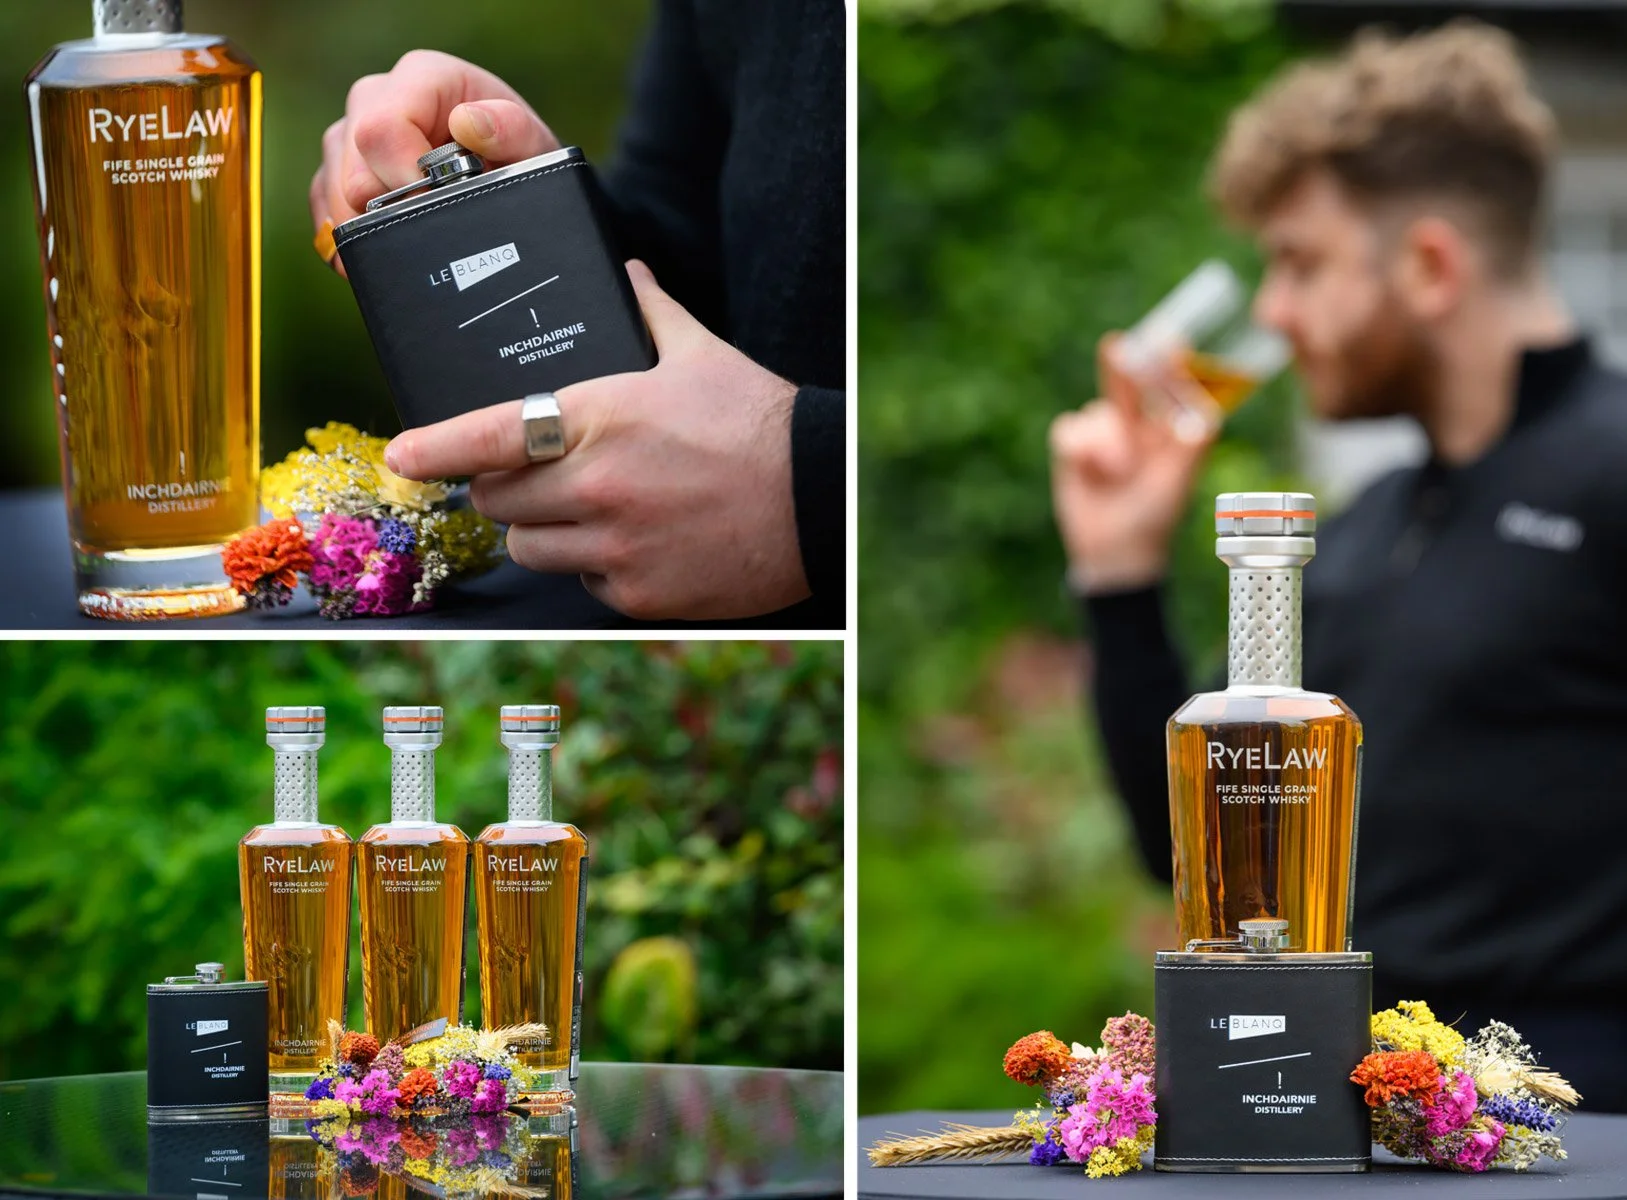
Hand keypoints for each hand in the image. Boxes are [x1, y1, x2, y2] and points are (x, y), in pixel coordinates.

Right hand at [310, 50, 559, 273]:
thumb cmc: (519, 157)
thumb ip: (513, 130)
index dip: (402, 175)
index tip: (434, 203)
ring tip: (414, 245)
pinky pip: (325, 211)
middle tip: (431, 228)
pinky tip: (386, 255)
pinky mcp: (338, 173)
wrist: (509, 179)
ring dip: (368, 229)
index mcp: (422, 78)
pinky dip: (351, 244)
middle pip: (350, 160)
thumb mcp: (532, 145)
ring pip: (332, 188)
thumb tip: (469, 122)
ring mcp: (351, 136)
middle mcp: (376, 98)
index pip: (381, 127)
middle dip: (387, 207)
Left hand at [384, 261, 809, 620]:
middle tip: (527, 474)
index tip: (403, 454)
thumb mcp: (701, 353)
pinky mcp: (635, 590)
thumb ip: (649, 311)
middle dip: (502, 486)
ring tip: (581, 508)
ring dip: (540, 529)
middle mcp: (594, 486)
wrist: (815, 501)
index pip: (487, 436)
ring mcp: (613, 544)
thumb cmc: (757, 423)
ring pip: (529, 547)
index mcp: (597, 417)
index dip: (433, 448)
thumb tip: (626, 271)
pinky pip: (581, 580)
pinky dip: (592, 563)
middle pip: (496, 499)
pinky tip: (629, 539)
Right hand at [1049, 333, 1216, 592]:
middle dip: (1123, 365)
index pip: (1168, 387)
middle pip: (1129, 385)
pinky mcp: (1073, 448)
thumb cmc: (1153, 518)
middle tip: (1117, 344)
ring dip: (1103, 441)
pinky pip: (1069, 428)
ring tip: (1113, 473)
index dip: (1168, 363)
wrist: (1111, 550)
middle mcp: (1135, 428)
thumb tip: (1206, 413)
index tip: (1169, 341)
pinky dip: (1077, 449)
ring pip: (1096, 413)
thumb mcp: (1179, 483)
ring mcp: (1103, 436)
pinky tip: (1085, 472)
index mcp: (1166, 431)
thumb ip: (1193, 447)